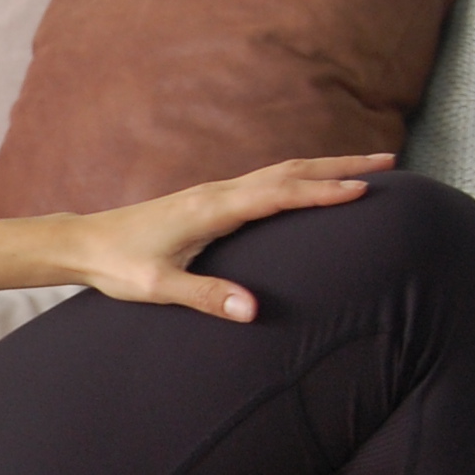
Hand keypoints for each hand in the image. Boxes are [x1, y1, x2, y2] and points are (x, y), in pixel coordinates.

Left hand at [61, 154, 393, 321]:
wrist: (84, 243)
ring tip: (367, 169)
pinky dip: (300, 177)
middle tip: (390, 164)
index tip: (363, 190)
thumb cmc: (118, 266)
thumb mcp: (158, 288)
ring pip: (280, 172)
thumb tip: (253, 310)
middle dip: (340, 167)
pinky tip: (314, 184)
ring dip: (325, 168)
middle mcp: (217, 192)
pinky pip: (266, 182)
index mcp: (211, 209)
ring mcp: (215, 193)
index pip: (278, 195)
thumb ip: (206, 297)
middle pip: (289, 171)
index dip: (322, 192)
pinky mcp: (212, 200)